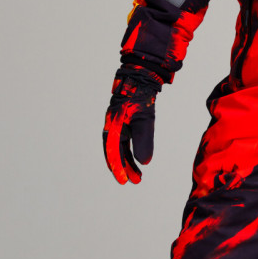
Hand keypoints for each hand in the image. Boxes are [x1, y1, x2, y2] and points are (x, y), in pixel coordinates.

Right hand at [102, 69, 159, 184]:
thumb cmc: (141, 96)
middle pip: (116, 152)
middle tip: (133, 182)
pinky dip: (130, 151)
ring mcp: (118, 123)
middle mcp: (113, 125)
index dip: (118, 167)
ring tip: (138, 176)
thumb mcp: (145, 120)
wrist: (141, 76)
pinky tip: (138, 159)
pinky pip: (125, 141)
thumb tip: (143, 162)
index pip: (113, 151)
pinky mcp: (125, 121)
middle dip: (124, 168)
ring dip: (128, 162)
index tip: (124, 181)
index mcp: (113, 125)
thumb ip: (143, 140)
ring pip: (121, 148)